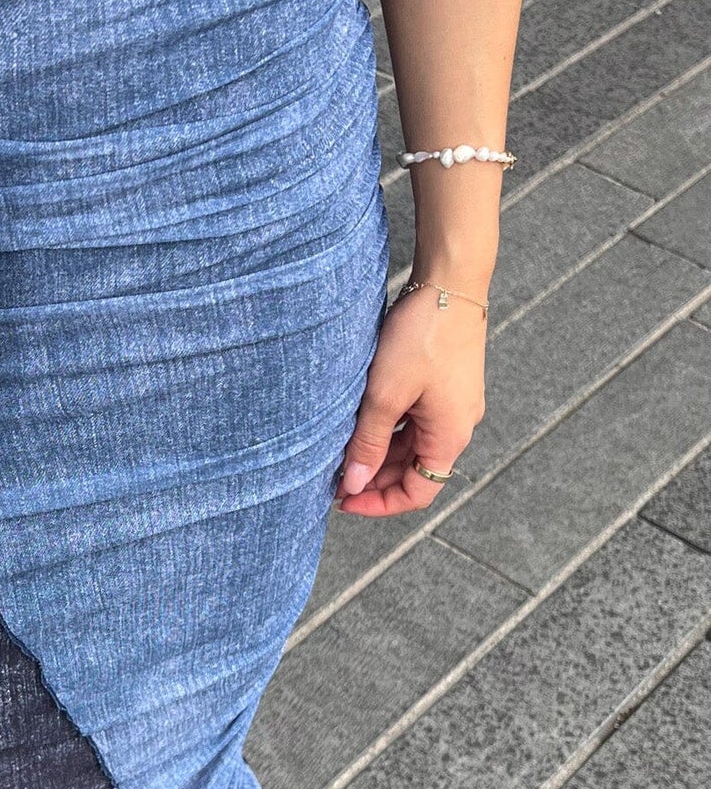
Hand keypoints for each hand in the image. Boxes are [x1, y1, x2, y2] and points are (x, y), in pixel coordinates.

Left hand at [335, 285, 486, 515]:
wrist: (450, 284)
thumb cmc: (422, 336)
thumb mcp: (385, 394)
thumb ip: (369, 442)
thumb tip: (354, 484)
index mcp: (449, 437)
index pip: (418, 493)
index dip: (379, 504)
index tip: (343, 500)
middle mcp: (456, 426)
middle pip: (413, 471)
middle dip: (373, 478)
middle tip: (332, 476)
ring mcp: (451, 406)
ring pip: (410, 446)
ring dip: (377, 452)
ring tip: (340, 449)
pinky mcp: (443, 387)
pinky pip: (413, 421)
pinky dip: (387, 429)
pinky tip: (359, 421)